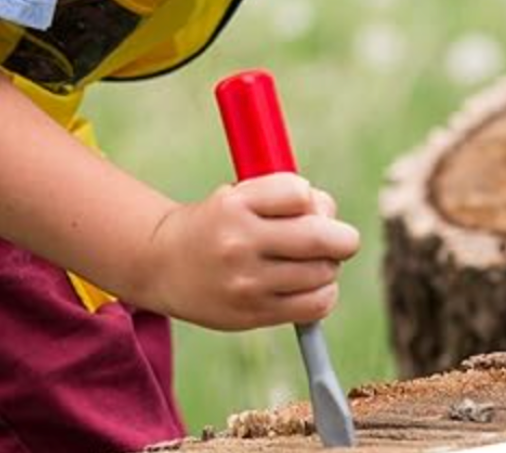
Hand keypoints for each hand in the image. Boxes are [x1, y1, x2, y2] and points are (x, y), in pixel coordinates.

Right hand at [143, 174, 358, 330]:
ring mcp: (247, 282)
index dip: (312, 199)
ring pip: (323, 272)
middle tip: (338, 238)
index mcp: (234, 205)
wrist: (163, 265)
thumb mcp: (236, 196)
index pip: (299, 193)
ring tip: (310, 262)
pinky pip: (315, 305)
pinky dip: (324, 293)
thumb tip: (331, 216)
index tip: (305, 206)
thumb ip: (284, 196)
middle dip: (342, 236)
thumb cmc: (213, 224)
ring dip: (329, 265)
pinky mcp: (255, 313)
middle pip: (320, 237)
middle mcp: (240, 242)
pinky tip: (309, 285)